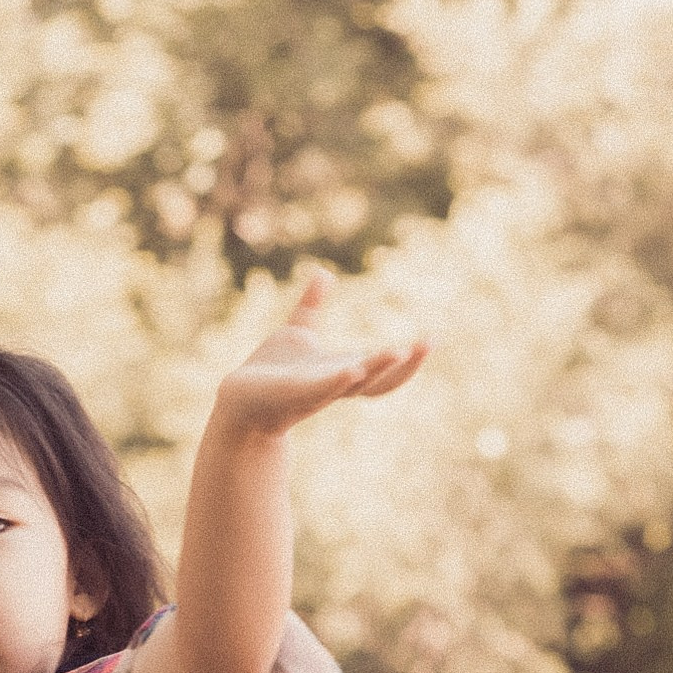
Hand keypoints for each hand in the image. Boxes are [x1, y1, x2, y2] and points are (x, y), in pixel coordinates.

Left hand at [211, 276, 427, 438]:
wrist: (240, 399)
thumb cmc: (272, 373)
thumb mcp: (298, 331)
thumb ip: (313, 305)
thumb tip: (324, 273)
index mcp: (344, 369)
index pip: (385, 368)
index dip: (409, 356)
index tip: (433, 339)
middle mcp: (338, 383)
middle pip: (381, 379)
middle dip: (406, 364)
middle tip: (429, 343)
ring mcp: (319, 390)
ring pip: (356, 382)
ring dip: (379, 367)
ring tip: (402, 350)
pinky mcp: (296, 394)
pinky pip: (322, 388)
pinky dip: (339, 380)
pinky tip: (353, 368)